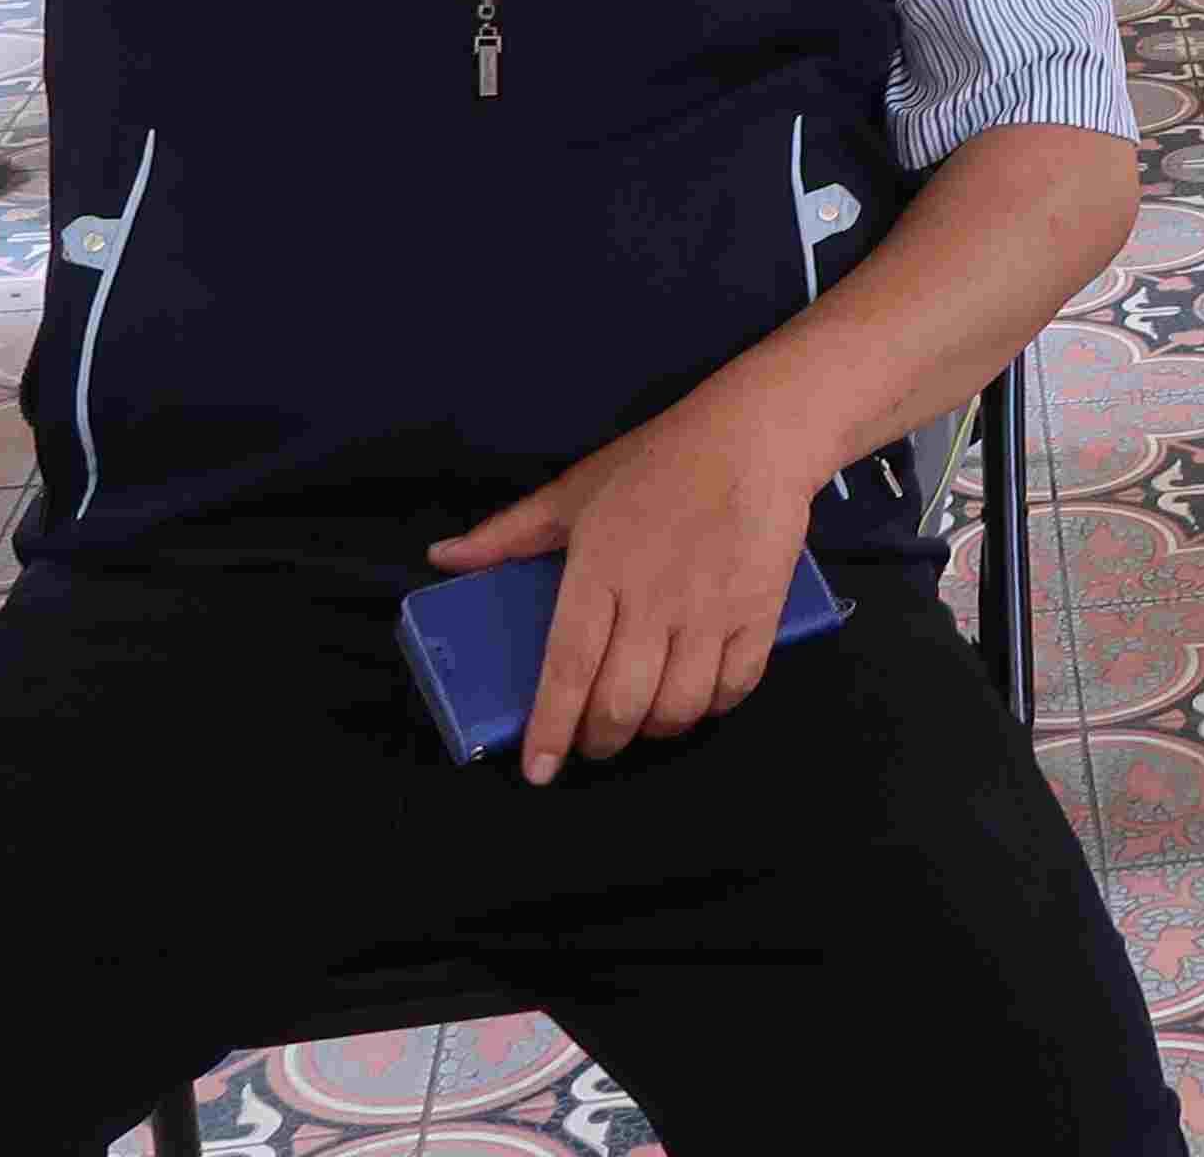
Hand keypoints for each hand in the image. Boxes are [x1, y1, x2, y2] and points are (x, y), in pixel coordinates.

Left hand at [426, 387, 820, 781]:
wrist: (756, 434)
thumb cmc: (659, 461)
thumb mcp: (576, 490)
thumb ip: (508, 533)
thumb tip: (443, 558)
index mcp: (600, 569)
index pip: (568, 667)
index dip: (551, 726)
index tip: (538, 770)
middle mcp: (654, 598)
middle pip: (622, 702)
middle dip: (600, 741)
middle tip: (592, 741)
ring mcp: (711, 608)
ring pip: (680, 706)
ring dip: (655, 730)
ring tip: (643, 720)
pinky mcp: (760, 610)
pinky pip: (736, 685)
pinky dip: (713, 707)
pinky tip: (698, 697)